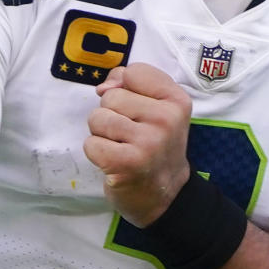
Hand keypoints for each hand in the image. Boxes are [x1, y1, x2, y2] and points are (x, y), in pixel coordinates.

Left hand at [84, 62, 191, 225]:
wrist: (165, 196)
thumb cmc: (155, 146)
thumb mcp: (157, 109)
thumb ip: (131, 84)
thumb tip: (103, 88)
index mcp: (177, 101)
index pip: (133, 72)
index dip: (126, 89)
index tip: (138, 111)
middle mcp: (166, 119)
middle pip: (111, 96)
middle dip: (112, 114)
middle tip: (130, 136)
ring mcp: (147, 142)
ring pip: (98, 118)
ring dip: (102, 134)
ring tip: (121, 147)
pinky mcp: (127, 164)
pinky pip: (91, 143)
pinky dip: (96, 153)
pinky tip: (114, 162)